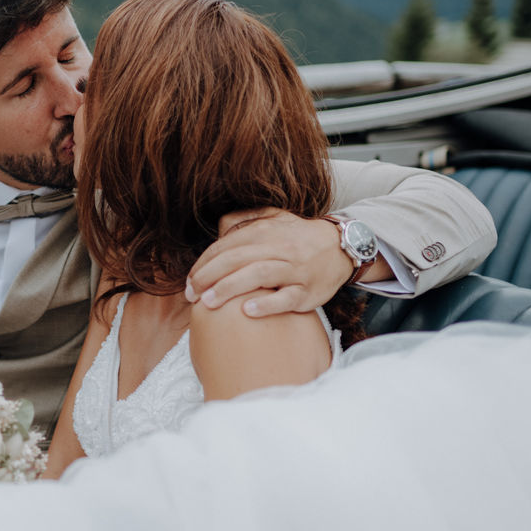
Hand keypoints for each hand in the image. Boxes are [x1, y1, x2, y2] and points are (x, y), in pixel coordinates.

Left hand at [185, 208, 354, 316]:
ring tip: (209, 302)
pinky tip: (248, 312)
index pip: (226, 247)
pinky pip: (287, 297)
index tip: (189, 282)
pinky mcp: (308, 291)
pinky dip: (267, 304)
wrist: (340, 247)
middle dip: (209, 277)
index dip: (204, 264)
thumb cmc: (299, 237)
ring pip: (259, 275)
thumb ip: (245, 220)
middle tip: (191, 295)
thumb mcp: (273, 218)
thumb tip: (219, 227)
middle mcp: (278, 248)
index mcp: (264, 232)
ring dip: (230, 288)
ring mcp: (294, 270)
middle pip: (237, 259)